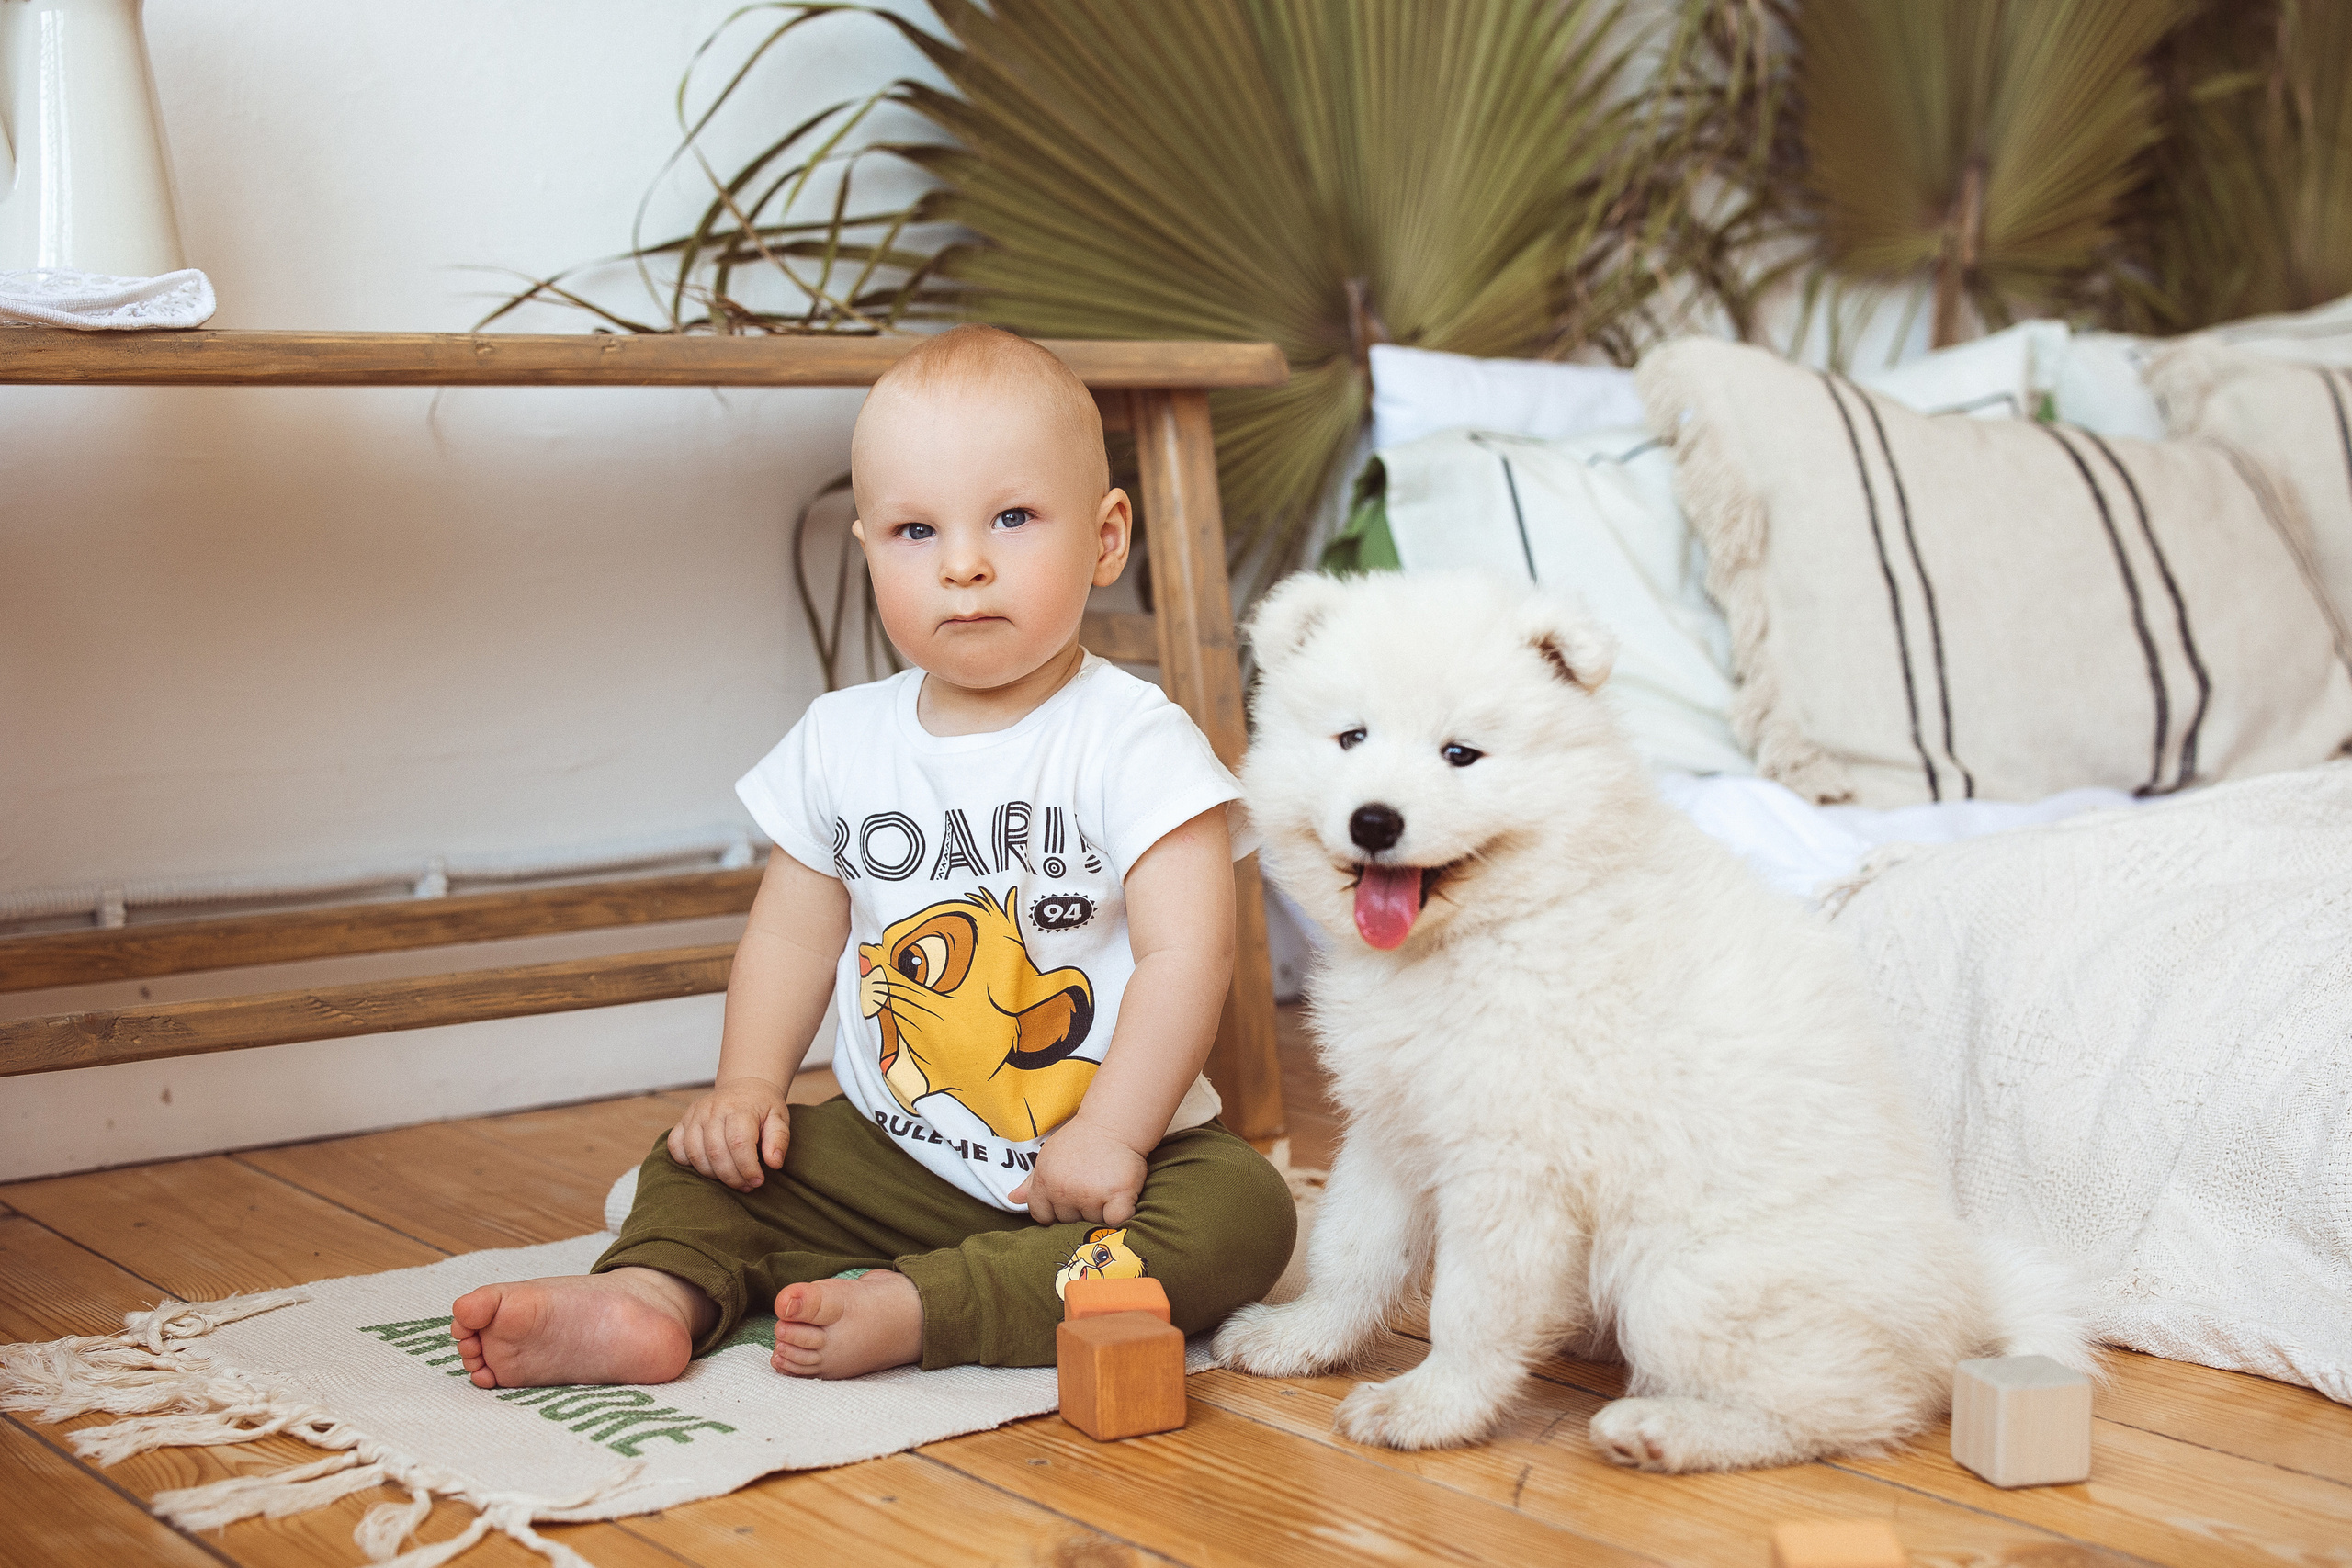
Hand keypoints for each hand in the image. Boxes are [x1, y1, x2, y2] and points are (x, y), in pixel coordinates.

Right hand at [667, 1078, 789, 1190]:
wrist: (745, 1086)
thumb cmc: (763, 1107)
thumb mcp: (779, 1118)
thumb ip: (779, 1140)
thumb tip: (774, 1163)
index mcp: (739, 1107)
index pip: (739, 1143)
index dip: (747, 1168)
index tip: (757, 1181)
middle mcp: (713, 1109)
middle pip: (716, 1152)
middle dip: (731, 1176)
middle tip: (746, 1185)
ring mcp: (695, 1114)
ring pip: (695, 1153)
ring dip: (712, 1174)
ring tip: (730, 1178)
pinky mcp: (683, 1120)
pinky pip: (675, 1146)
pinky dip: (687, 1162)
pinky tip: (707, 1166)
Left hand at [1007, 1117, 1146, 1225]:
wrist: (1112, 1123)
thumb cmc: (1079, 1140)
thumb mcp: (1049, 1157)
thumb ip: (1031, 1182)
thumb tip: (1012, 1199)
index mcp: (1045, 1182)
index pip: (1042, 1215)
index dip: (1054, 1211)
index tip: (1068, 1199)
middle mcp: (1064, 1191)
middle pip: (1069, 1221)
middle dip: (1078, 1209)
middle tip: (1091, 1185)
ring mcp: (1091, 1194)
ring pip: (1093, 1221)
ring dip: (1100, 1210)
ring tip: (1105, 1185)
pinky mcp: (1118, 1195)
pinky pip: (1116, 1220)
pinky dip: (1121, 1214)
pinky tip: (1121, 1197)